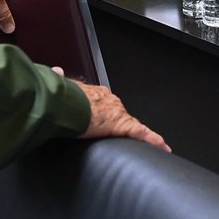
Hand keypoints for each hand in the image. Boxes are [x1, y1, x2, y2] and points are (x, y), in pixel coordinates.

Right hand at [55, 68, 169, 151]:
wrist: (67, 104)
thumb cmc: (62, 98)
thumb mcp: (63, 88)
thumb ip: (61, 80)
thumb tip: (56, 71)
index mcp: (97, 94)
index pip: (109, 104)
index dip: (110, 113)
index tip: (112, 118)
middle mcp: (111, 101)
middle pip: (122, 115)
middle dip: (125, 125)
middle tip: (126, 136)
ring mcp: (118, 113)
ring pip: (135, 125)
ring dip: (141, 135)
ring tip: (149, 145)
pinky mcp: (123, 126)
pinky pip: (142, 134)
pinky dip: (153, 140)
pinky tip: (163, 147)